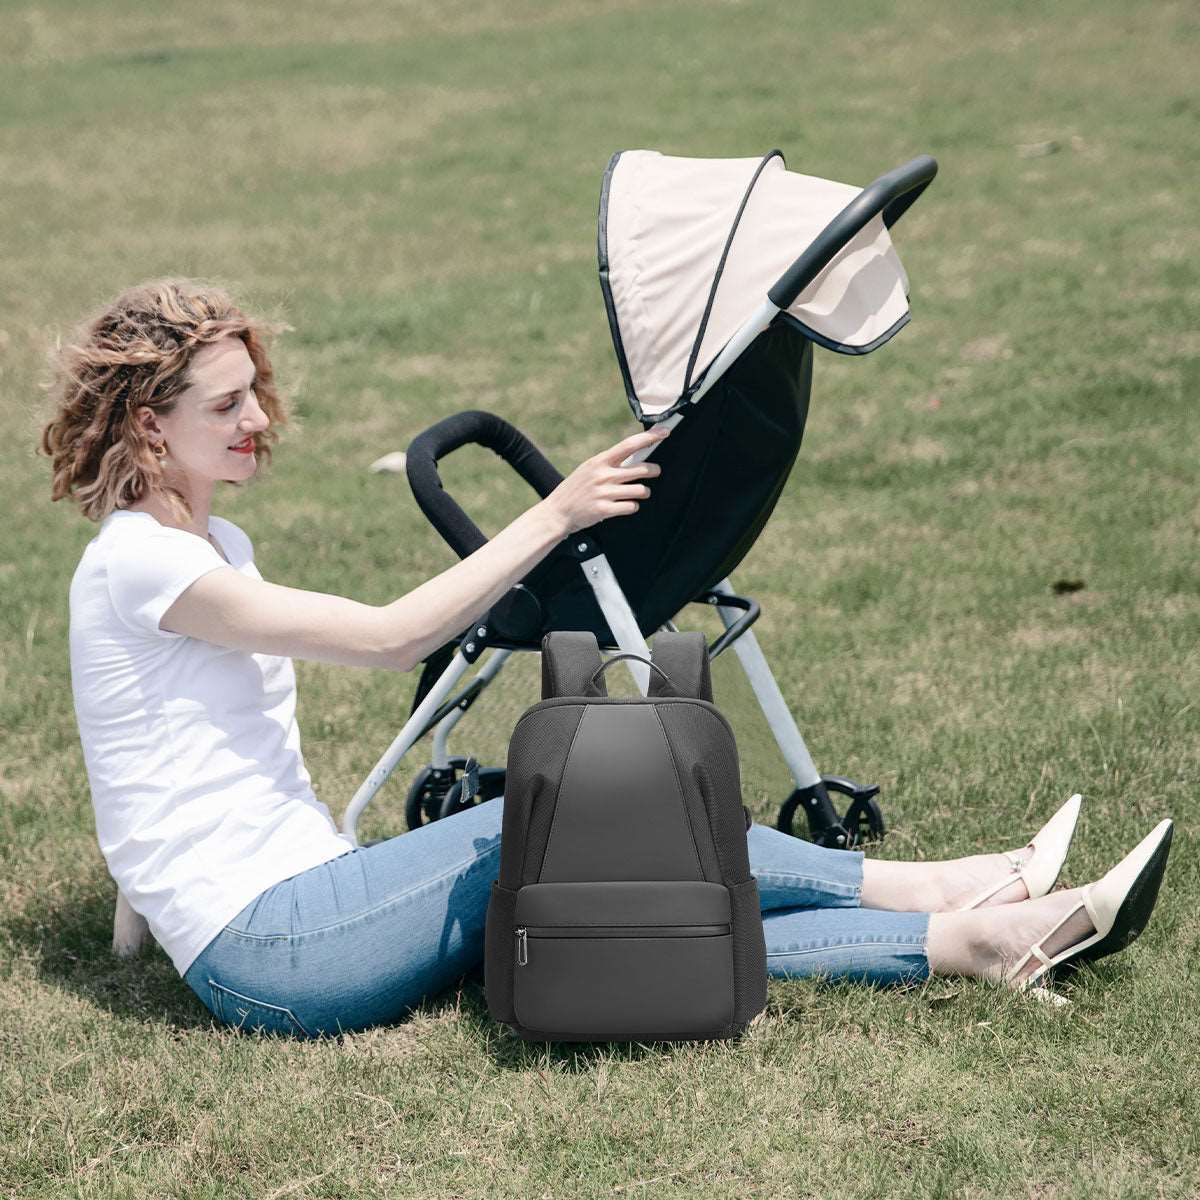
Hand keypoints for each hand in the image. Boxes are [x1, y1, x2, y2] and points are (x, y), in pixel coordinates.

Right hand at [541, 427, 669, 535]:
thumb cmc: (576, 488)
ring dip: (643, 492)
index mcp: (599, 461)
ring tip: (636, 493)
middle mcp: (603, 475)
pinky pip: (631, 507)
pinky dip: (632, 507)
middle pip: (641, 469)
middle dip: (653, 470)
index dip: (649, 438)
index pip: (628, 445)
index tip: (664, 432)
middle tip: (654, 471)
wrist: (557, 511)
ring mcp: (604, 493)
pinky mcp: (604, 510)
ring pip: (640, 490)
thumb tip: (635, 455)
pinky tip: (625, 506)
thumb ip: (609, 463)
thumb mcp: (589, 469)